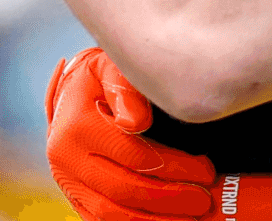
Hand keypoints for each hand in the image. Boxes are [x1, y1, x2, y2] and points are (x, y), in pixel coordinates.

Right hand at [45, 48, 219, 220]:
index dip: (175, 168)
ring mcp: (67, 180)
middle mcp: (65, 157)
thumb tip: (137, 122)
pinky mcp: (72, 194)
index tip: (206, 171)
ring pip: (111, 214)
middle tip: (204, 200)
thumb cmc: (104, 74)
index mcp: (78, 125)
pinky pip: (100, 218)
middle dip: (169, 199)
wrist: (74, 89)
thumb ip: (126, 88)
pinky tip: (163, 219)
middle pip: (123, 190)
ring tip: (190, 216)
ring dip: (154, 219)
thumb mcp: (113, 66)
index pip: (134, 156)